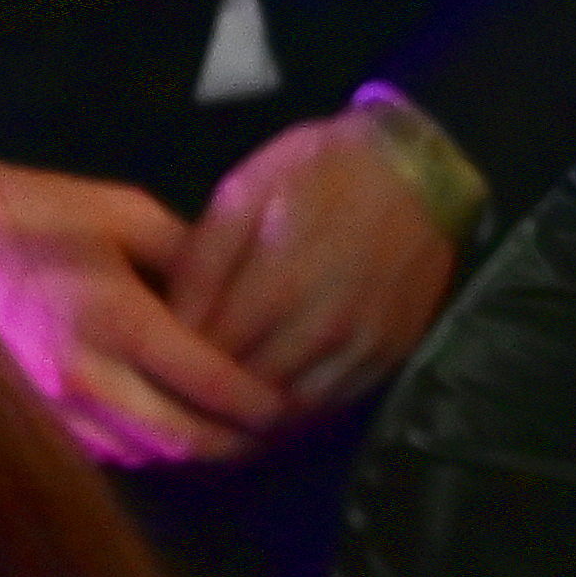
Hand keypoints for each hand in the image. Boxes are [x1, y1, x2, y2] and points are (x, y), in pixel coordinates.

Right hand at [0, 129, 294, 468]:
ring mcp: (53, 405)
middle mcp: (86, 376)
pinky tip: (173, 426)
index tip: (294, 405)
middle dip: (238, 443)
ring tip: (235, 433)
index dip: (260, 404)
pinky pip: (105, 451)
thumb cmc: (30, 212)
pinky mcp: (31, 416)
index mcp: (116, 318)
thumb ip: (190, 255)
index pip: (210, 384)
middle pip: (184, 439)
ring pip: (145, 455)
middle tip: (277, 433)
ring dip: (194, 450)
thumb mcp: (120, 212)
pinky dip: (147, 446)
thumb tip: (240, 290)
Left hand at [167, 104, 463, 425]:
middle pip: (248, 388)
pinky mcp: (390, 355)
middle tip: (181, 382)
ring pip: (291, 408)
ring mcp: (362, 346)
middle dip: (208, 391)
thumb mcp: (246, 190)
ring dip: (252, 408)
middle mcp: (324, 327)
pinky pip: (333, 403)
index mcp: (280, 281)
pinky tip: (273, 394)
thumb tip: (172, 320)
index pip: (210, 352)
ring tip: (222, 396)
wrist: (420, 168)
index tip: (155, 353)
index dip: (175, 359)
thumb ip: (204, 259)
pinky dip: (297, 408)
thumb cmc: (321, 169)